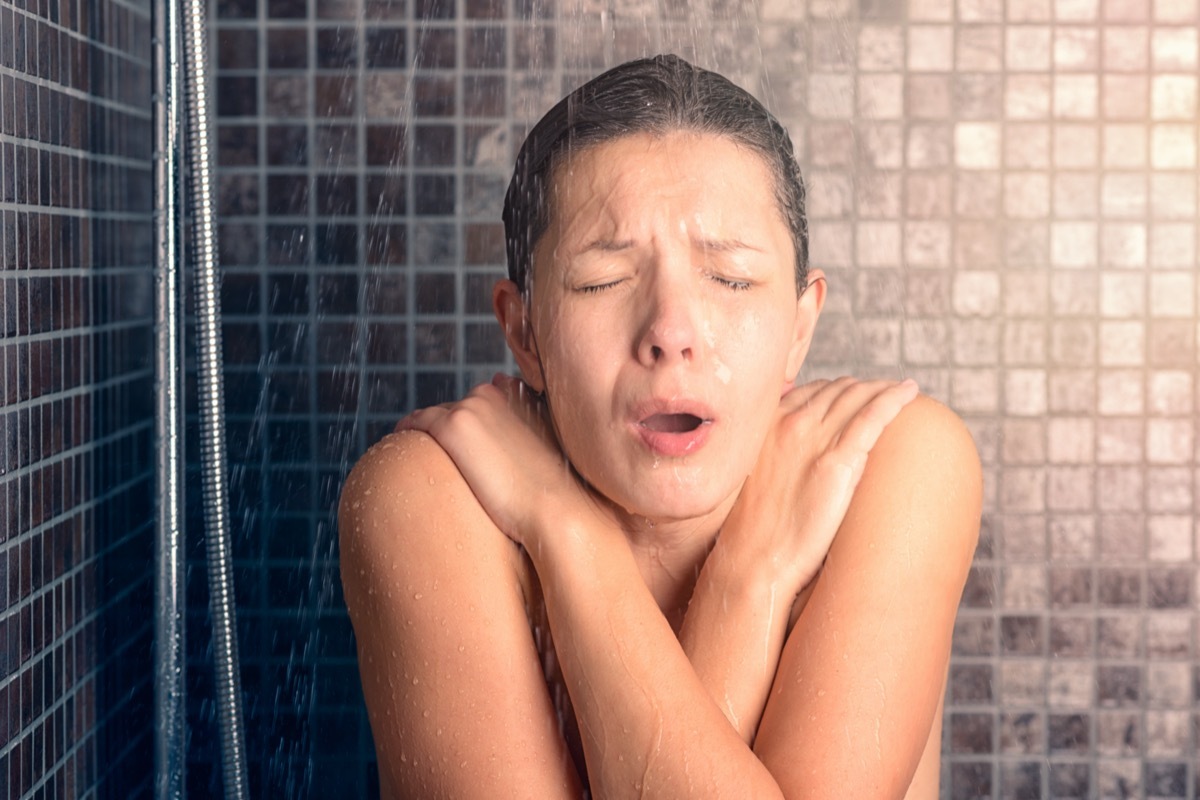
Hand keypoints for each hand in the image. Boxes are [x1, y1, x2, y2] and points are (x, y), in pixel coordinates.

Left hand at [395, 374, 592, 543]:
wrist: (555, 508)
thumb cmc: (553, 489)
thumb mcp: (545, 450)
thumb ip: (528, 430)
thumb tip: (510, 409)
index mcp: (512, 396)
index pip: (475, 403)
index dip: (465, 424)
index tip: (458, 444)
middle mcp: (489, 394)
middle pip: (452, 409)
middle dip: (442, 427)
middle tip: (433, 454)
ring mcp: (470, 408)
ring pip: (433, 415)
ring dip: (424, 431)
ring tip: (412, 452)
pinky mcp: (453, 428)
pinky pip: (416, 423)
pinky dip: (406, 431)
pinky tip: (399, 445)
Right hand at [718, 377, 919, 595]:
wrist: (754, 557)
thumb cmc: (754, 528)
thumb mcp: (753, 476)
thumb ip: (773, 454)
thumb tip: (793, 457)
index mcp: (768, 424)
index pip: (813, 390)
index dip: (839, 389)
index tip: (856, 395)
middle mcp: (791, 423)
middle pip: (839, 389)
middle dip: (865, 387)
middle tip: (885, 393)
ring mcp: (815, 440)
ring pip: (858, 397)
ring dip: (883, 388)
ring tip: (903, 392)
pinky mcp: (839, 462)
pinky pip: (872, 417)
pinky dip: (894, 400)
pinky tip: (910, 394)